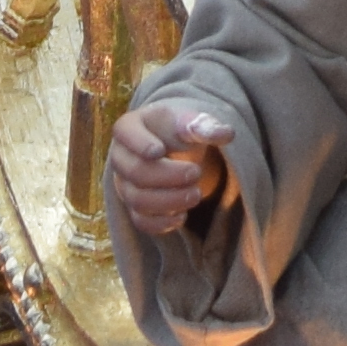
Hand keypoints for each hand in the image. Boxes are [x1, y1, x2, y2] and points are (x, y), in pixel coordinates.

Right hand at [108, 102, 230, 243]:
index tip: (160, 150)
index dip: (140, 144)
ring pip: (137, 200)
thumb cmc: (179, 130)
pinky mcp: (133, 206)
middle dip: (168, 177)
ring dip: (169, 201)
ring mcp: (124, 184)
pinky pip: (141, 221)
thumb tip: (225, 133)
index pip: (125, 133)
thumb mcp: (190, 122)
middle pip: (135, 172)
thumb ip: (203, 126)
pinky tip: (182, 215)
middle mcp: (121, 157)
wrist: (176, 148)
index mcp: (129, 127)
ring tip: (196, 194)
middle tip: (196, 173)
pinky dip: (162, 223)